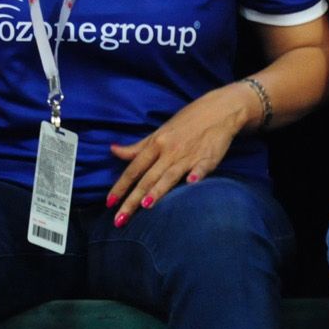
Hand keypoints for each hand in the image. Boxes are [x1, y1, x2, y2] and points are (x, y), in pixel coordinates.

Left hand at [106, 83, 255, 226]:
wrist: (219, 109)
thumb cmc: (187, 122)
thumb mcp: (159, 132)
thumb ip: (138, 146)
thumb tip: (113, 150)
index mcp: (156, 144)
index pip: (134, 168)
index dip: (120, 186)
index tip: (109, 203)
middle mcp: (169, 151)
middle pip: (147, 177)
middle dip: (132, 200)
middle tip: (120, 219)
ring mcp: (188, 155)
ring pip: (170, 175)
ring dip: (158, 189)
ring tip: (146, 205)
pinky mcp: (208, 157)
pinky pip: (201, 168)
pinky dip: (196, 175)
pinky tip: (191, 184)